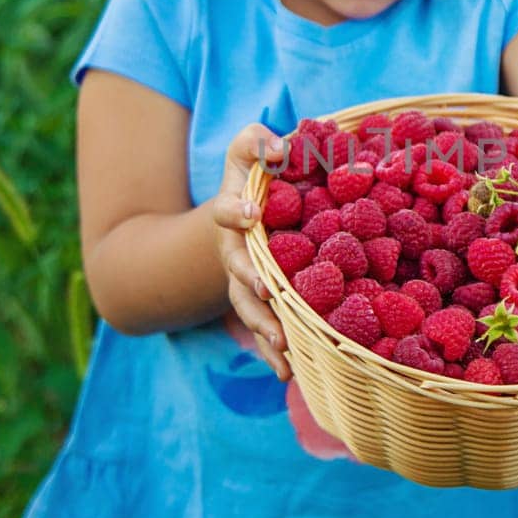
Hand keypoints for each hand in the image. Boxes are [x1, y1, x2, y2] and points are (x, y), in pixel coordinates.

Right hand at [211, 123, 291, 379]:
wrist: (240, 222)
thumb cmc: (252, 181)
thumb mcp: (247, 154)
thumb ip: (255, 143)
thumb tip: (280, 148)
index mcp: (234, 215)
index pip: (227, 211)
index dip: (236, 210)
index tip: (251, 211)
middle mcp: (235, 255)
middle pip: (237, 273)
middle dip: (251, 283)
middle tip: (268, 290)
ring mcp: (245, 286)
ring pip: (249, 310)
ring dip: (264, 327)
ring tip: (283, 345)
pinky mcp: (262, 308)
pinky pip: (265, 334)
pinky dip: (274, 355)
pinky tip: (290, 375)